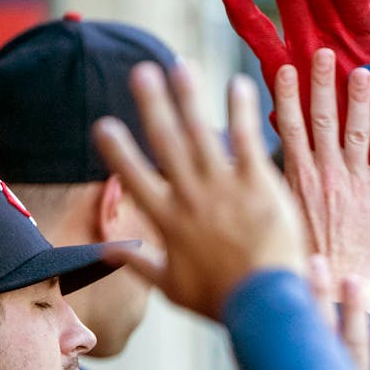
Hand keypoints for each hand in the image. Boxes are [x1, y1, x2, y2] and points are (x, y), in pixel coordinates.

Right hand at [92, 64, 306, 319]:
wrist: (266, 303)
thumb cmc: (222, 300)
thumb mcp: (173, 288)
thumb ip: (141, 265)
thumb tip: (109, 252)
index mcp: (167, 222)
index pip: (135, 178)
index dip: (117, 151)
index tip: (103, 125)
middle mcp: (191, 197)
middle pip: (166, 143)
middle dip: (153, 105)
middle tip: (141, 71)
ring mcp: (224, 189)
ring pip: (202, 133)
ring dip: (189, 97)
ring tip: (181, 65)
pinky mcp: (259, 185)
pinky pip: (246, 140)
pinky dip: (240, 111)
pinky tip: (238, 84)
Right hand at [276, 49, 369, 298]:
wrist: (335, 281)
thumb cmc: (303, 257)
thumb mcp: (280, 217)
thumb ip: (278, 187)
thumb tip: (261, 165)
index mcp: (297, 177)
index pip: (289, 125)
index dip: (287, 94)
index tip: (284, 68)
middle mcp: (325, 172)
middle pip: (323, 118)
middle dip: (323, 84)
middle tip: (323, 54)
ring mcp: (354, 180)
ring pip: (356, 130)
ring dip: (359, 99)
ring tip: (362, 72)